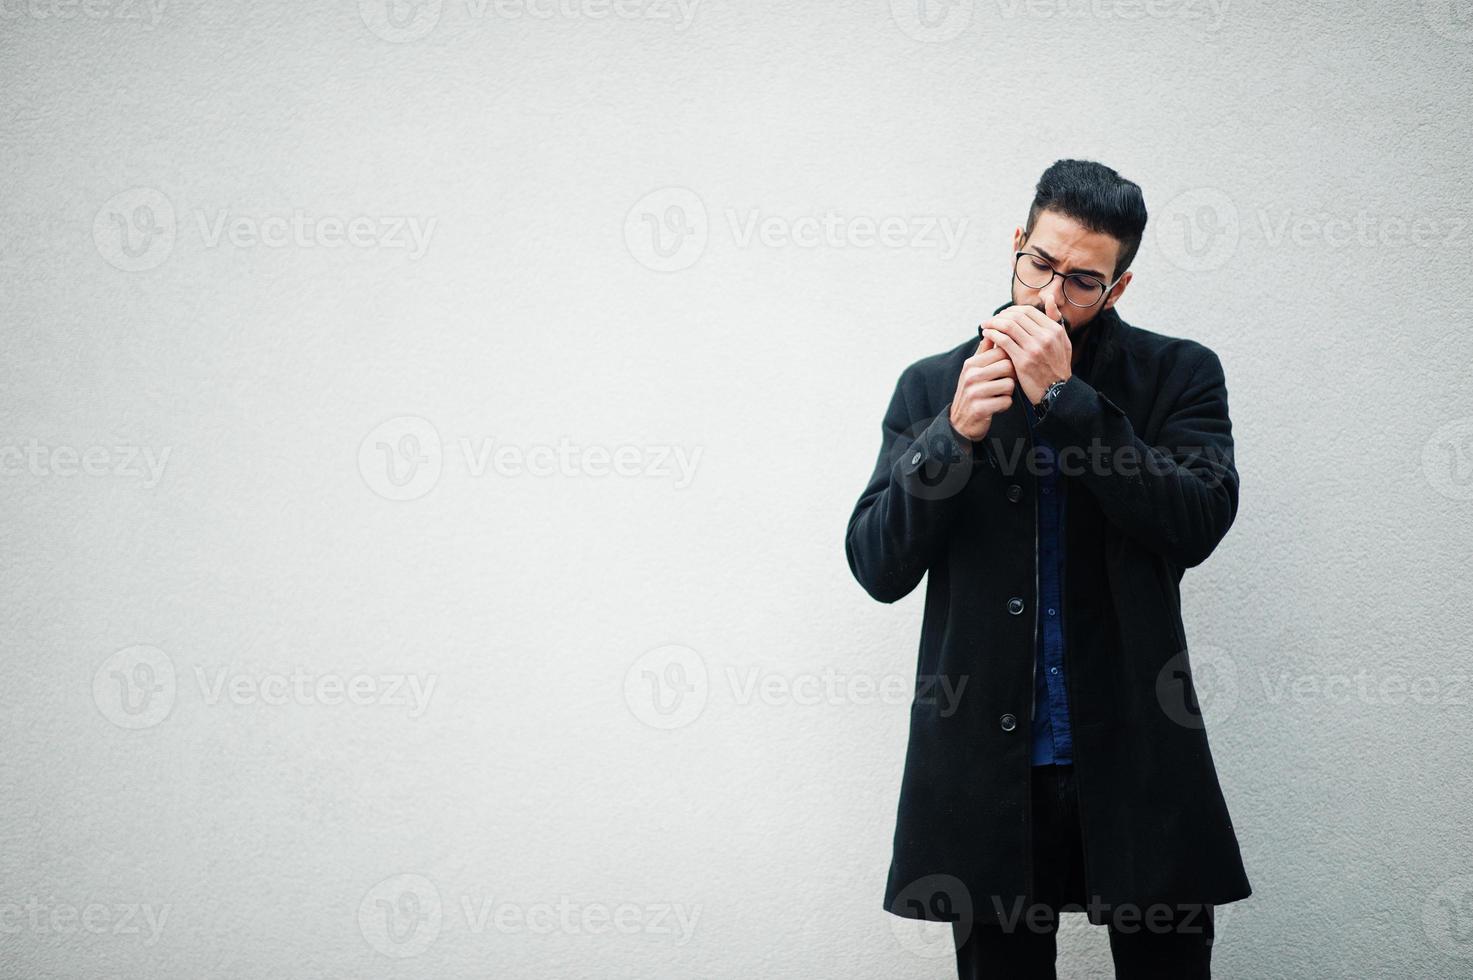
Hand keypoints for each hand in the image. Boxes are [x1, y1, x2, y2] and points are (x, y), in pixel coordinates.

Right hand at [948, 332, 1017, 440]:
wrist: (960, 422)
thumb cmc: (972, 392)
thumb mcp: (973, 370)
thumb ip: (983, 351)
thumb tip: (991, 330)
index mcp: (971, 363)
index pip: (1002, 351)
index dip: (1010, 359)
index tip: (1006, 369)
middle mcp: (971, 375)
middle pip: (1008, 366)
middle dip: (1012, 375)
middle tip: (1005, 383)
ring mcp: (974, 392)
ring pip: (1009, 384)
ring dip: (1008, 392)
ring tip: (998, 395)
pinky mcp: (980, 408)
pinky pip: (1006, 401)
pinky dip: (1005, 405)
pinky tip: (996, 406)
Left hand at [980, 291, 1072, 406]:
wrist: (1057, 393)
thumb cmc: (1057, 367)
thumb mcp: (1063, 341)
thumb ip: (1055, 319)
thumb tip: (1049, 298)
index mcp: (1054, 330)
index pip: (1028, 311)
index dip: (1012, 310)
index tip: (1003, 315)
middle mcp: (1045, 337)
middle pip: (1016, 316)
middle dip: (1000, 316)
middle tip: (991, 320)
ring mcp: (1034, 348)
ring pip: (1008, 326)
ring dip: (993, 323)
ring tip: (985, 326)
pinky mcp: (1023, 361)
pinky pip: (1003, 341)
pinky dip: (992, 335)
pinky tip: (987, 335)